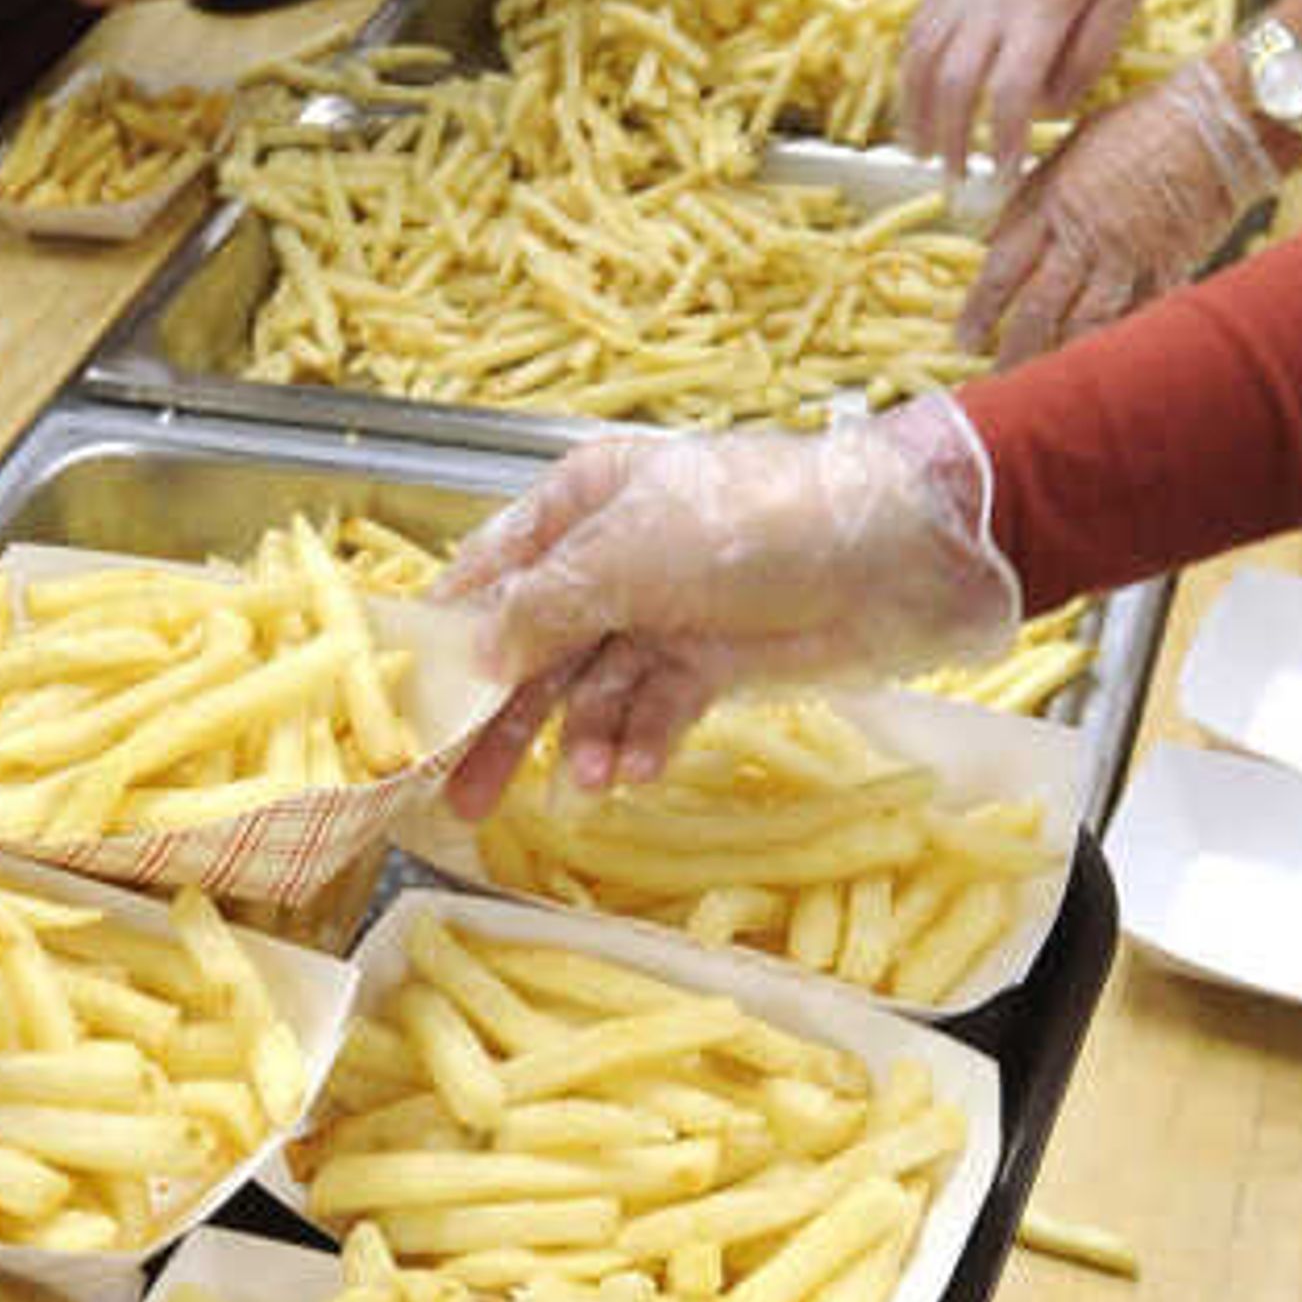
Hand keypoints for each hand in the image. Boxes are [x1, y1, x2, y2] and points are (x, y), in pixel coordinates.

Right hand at [434, 395, 1018, 813]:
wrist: (895, 554)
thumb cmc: (750, 524)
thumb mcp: (625, 556)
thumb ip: (542, 609)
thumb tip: (474, 656)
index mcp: (580, 502)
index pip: (491, 572)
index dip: (450, 639)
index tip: (407, 708)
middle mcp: (611, 557)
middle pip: (533, 649)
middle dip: (502, 723)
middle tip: (460, 799)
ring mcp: (661, 613)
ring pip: (591, 691)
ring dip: (582, 739)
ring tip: (584, 783)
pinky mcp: (709, 663)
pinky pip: (652, 710)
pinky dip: (640, 741)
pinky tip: (636, 770)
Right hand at [895, 0, 1154, 167]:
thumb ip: (1090, 53)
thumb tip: (1051, 106)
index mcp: (1044, 2)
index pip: (1013, 87)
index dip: (1006, 137)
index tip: (1007, 173)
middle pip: (958, 81)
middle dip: (955, 137)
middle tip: (959, 179)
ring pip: (924, 57)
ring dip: (918, 111)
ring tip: (922, 153)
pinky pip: (917, 29)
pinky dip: (909, 72)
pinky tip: (913, 101)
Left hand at [957, 63, 1276, 360]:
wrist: (1216, 123)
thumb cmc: (1143, 124)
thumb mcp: (1072, 148)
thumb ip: (1035, 195)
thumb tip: (996, 235)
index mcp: (1053, 199)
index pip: (1004, 266)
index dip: (980, 308)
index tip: (963, 337)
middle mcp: (1085, 233)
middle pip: (1038, 305)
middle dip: (1012, 349)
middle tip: (996, 381)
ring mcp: (1129, 255)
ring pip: (1085, 323)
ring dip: (1061, 358)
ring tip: (1045, 387)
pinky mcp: (1169, 268)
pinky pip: (1139, 317)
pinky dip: (1121, 343)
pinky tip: (1105, 368)